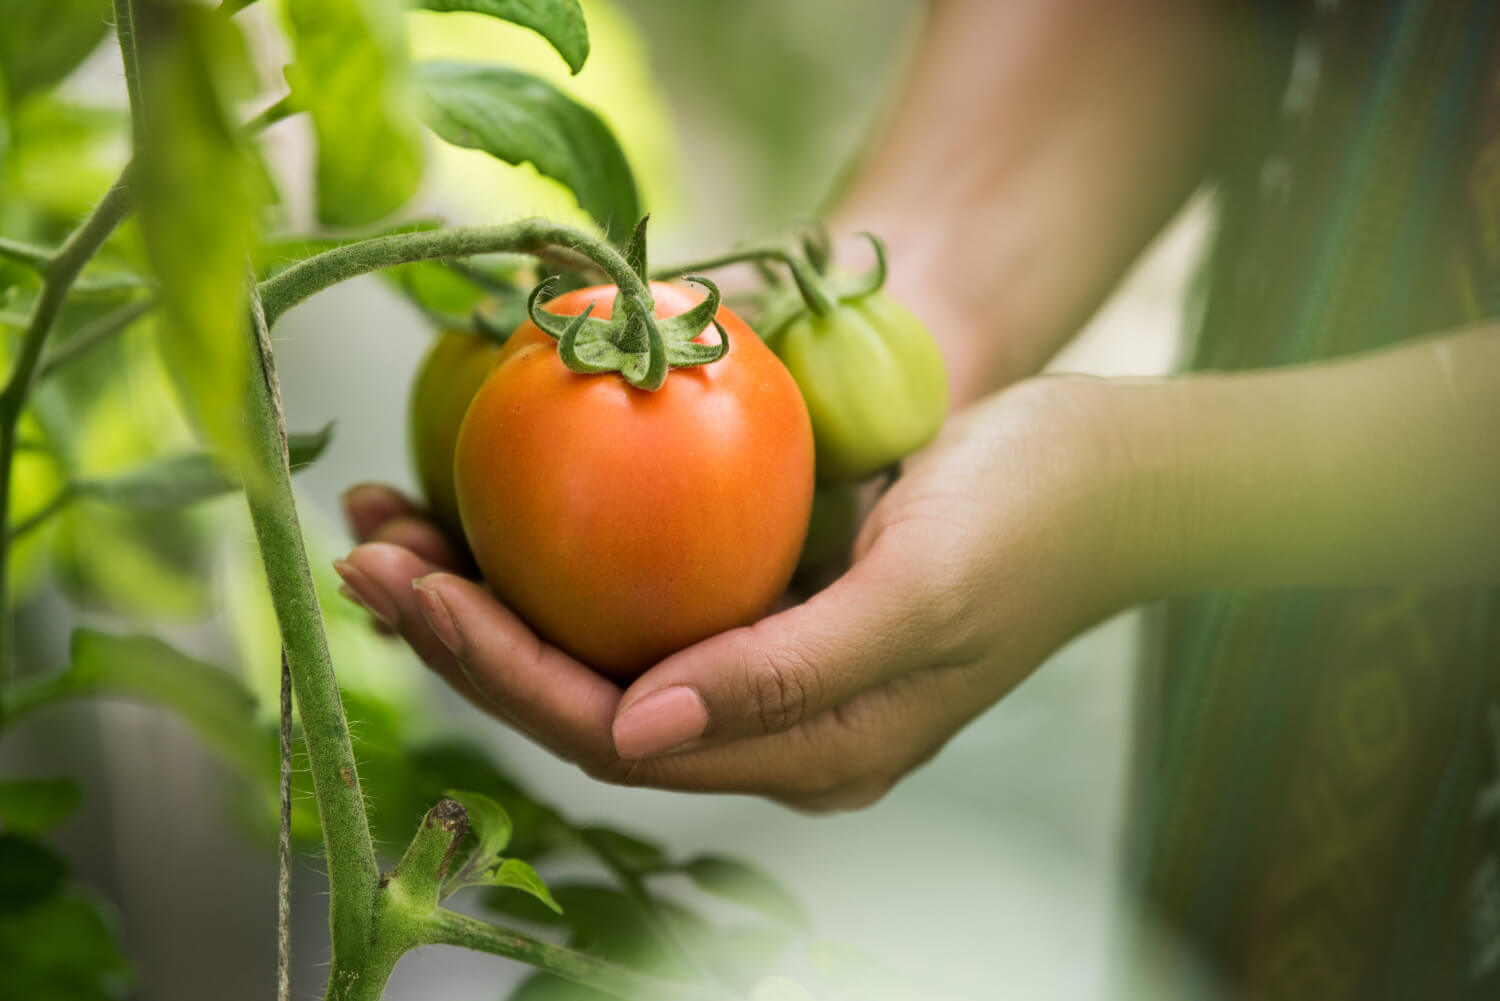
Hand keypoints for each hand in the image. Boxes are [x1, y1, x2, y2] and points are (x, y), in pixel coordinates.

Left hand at [337, 378, 1144, 810]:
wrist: (1111, 471)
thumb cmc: (1031, 520)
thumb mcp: (917, 593)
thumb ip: (784, 677)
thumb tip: (634, 731)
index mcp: (808, 751)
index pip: (616, 730)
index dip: (502, 668)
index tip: (413, 592)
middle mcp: (771, 724)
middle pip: (584, 695)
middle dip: (465, 634)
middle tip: (366, 552)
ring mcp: (766, 663)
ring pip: (598, 645)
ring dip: (493, 591)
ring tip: (396, 527)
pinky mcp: (768, 600)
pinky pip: (638, 591)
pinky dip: (557, 553)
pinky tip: (495, 505)